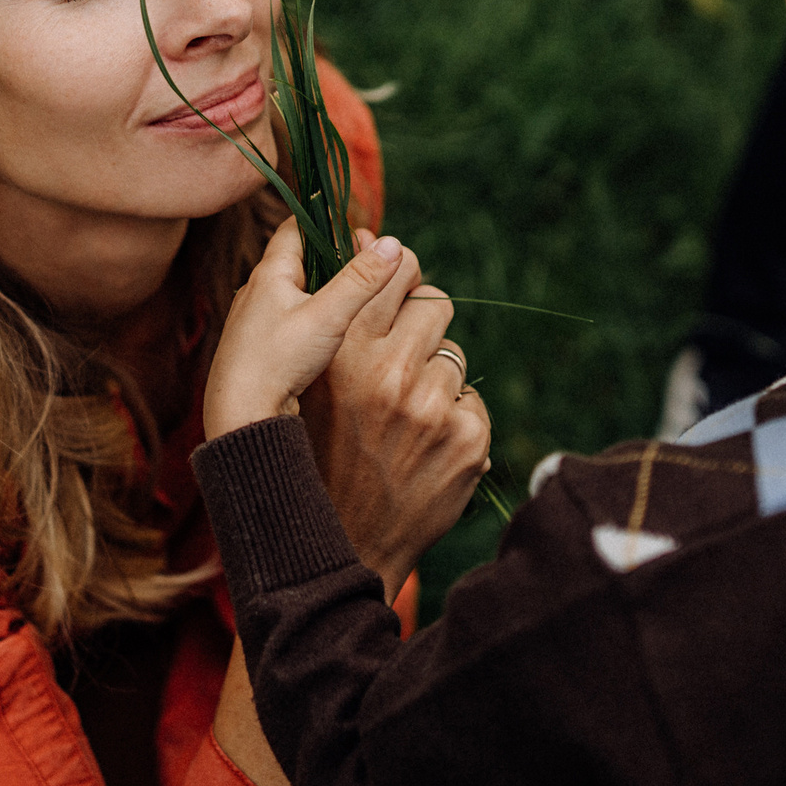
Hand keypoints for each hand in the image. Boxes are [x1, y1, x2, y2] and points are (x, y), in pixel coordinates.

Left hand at [204, 219, 411, 439]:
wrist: (240, 415)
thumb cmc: (278, 362)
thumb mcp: (328, 317)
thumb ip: (361, 280)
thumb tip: (392, 244)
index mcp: (269, 273)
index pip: (295, 227)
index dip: (325, 222)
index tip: (356, 229)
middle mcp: (256, 290)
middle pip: (298, 258)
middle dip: (331, 258)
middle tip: (365, 267)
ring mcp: (254, 319)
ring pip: (294, 290)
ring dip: (322, 290)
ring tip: (352, 301)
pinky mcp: (257, 345)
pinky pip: (288, 317)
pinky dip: (311, 316)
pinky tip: (328, 335)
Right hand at [305, 229, 491, 597]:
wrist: (342, 544)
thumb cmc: (319, 453)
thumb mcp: (314, 381)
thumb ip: (342, 314)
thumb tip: (372, 241)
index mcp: (343, 352)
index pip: (394, 270)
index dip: (399, 270)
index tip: (396, 278)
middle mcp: (389, 373)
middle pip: (435, 304)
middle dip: (421, 327)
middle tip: (401, 362)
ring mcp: (433, 407)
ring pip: (454, 356)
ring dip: (434, 379)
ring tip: (403, 418)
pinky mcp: (468, 439)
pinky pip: (471, 400)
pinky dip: (453, 419)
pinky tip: (423, 447)